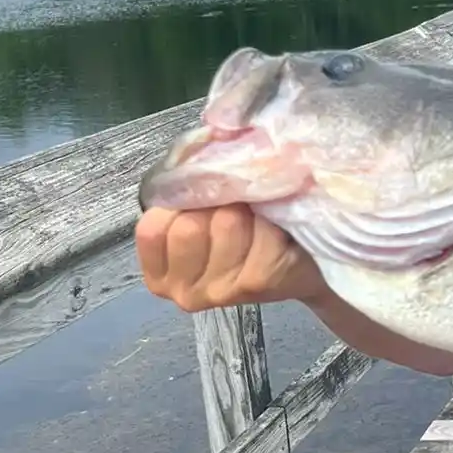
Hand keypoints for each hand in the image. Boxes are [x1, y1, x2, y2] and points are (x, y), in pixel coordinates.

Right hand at [135, 205, 327, 313]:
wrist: (301, 268)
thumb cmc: (245, 235)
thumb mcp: (202, 214)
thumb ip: (184, 195)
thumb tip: (190, 161)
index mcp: (161, 274)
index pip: (151, 228)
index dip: (180, 204)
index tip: (202, 207)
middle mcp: (184, 291)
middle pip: (188, 225)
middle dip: (214, 206)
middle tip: (236, 215)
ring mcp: (219, 292)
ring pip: (225, 222)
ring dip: (246, 211)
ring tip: (257, 224)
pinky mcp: (256, 283)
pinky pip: (259, 231)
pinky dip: (271, 221)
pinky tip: (277, 234)